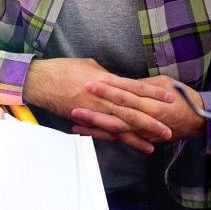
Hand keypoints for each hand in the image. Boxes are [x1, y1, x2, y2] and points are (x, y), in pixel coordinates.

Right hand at [24, 58, 173, 153]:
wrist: (40, 81)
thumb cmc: (62, 69)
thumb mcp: (88, 65)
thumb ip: (104, 74)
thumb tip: (115, 79)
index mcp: (105, 79)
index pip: (134, 86)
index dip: (153, 92)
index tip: (169, 97)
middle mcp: (102, 96)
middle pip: (132, 109)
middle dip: (152, 119)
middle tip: (169, 128)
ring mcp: (93, 109)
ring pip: (121, 124)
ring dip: (139, 134)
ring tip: (156, 142)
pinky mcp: (85, 118)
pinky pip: (105, 131)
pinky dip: (119, 138)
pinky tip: (130, 144)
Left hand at [76, 75, 204, 144]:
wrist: (200, 120)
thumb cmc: (184, 98)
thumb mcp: (165, 84)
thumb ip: (144, 85)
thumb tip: (124, 82)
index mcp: (152, 102)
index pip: (126, 94)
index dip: (107, 89)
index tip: (90, 83)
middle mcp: (147, 119)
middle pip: (117, 115)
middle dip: (96, 111)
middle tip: (75, 105)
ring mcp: (144, 131)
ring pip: (116, 130)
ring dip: (95, 127)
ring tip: (75, 123)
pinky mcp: (143, 139)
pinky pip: (121, 138)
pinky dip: (104, 136)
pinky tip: (87, 132)